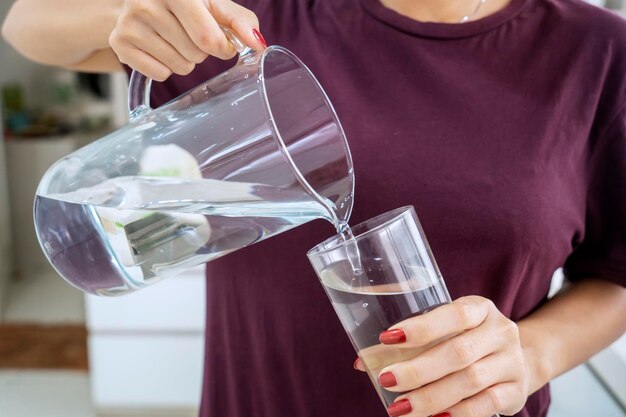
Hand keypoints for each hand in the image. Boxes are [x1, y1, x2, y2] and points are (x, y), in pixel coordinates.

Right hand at [109, 0, 265, 80]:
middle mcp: (146, 2)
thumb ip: (241, 23)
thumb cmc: (188, 6)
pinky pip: (159, 74)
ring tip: (174, 40)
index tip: (221, 42)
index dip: (222, 48)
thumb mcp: (216, 6)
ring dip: (185, 60)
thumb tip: (258, 44)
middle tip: (189, 34)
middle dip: (201, 51)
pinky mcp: (119, 43)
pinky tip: (159, 47)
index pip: (209, 39)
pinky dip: (165, 68)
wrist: (142, 1)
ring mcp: (129, 23)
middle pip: (195, 54)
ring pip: (179, 66)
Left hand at [355, 296, 530, 416]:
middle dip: (418, 370)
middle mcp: (500, 332)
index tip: (387, 338)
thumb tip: (363, 361)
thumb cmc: (465, 340)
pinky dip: (457, 414)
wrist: (516, 358)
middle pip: (458, 353)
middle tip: (386, 380)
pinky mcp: (515, 391)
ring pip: (470, 381)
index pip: (454, 315)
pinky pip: (485, 405)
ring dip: (430, 397)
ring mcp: (511, 362)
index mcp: (480, 308)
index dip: (421, 328)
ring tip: (399, 408)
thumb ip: (405, 345)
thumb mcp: (443, 332)